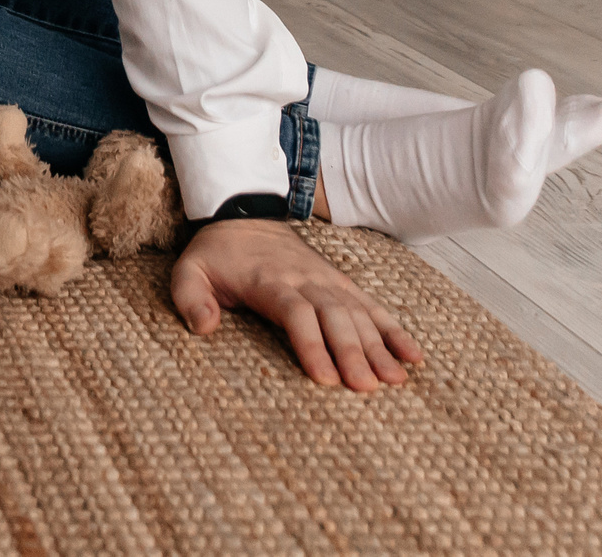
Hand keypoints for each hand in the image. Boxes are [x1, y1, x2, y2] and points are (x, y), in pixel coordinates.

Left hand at [169, 219, 422, 390]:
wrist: (243, 213)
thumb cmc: (215, 254)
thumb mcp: (188, 271)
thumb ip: (190, 298)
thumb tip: (204, 327)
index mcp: (269, 281)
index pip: (295, 313)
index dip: (312, 344)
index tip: (324, 377)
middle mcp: (305, 280)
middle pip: (333, 316)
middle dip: (352, 352)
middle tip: (367, 388)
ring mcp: (327, 280)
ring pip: (357, 313)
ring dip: (378, 346)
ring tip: (396, 380)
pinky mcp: (340, 283)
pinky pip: (371, 306)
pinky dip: (393, 330)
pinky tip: (413, 356)